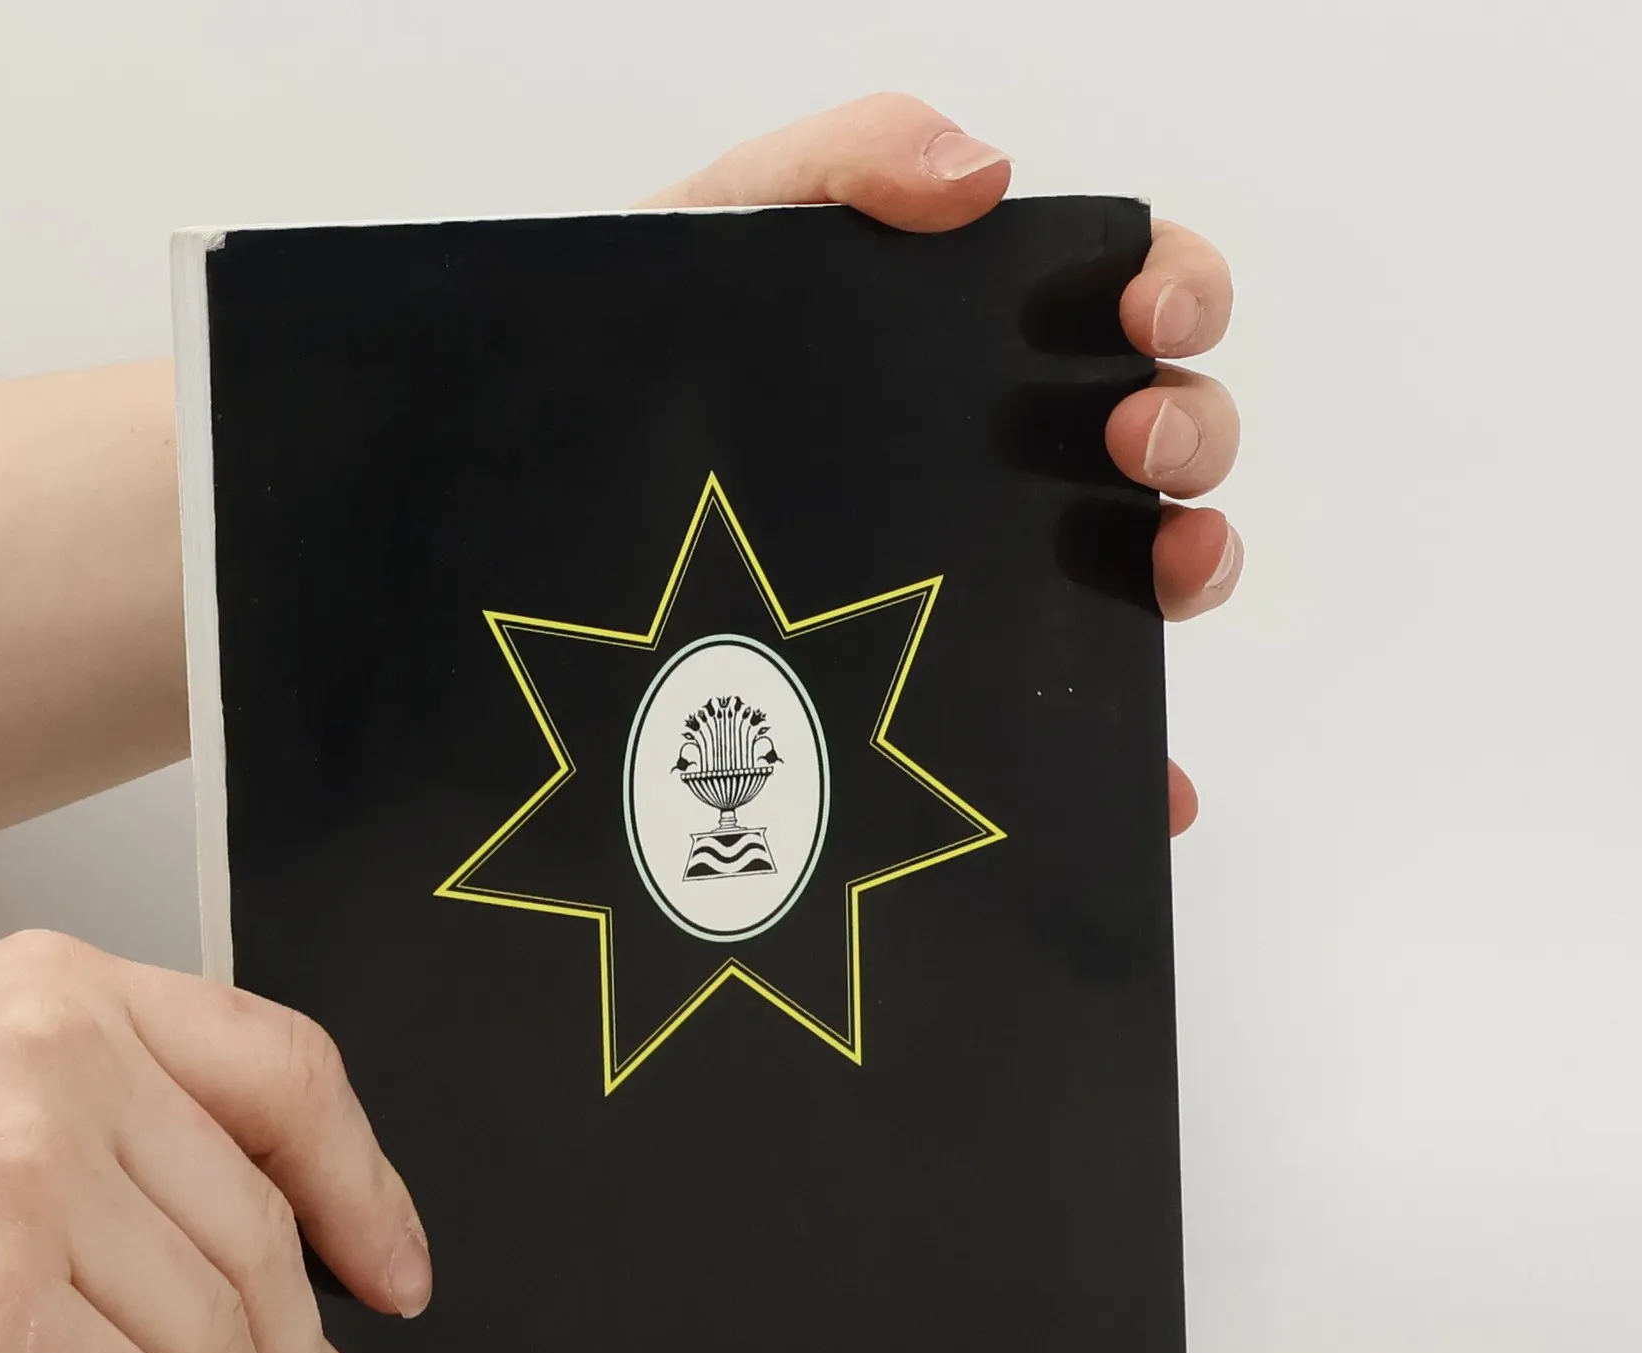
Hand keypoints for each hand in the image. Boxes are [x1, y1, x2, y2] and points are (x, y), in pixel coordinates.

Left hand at [645, 94, 1239, 837]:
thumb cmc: (639, 375)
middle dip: (1193, 430)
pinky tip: (1159, 786)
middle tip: (1134, 446)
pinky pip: (1075, 741)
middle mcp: (1009, 467)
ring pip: (1151, 575)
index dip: (1175, 293)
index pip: (1126, 300)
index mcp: (978, 351)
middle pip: (1166, 439)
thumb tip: (986, 172)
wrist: (555, 533)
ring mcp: (992, 587)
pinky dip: (1139, 768)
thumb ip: (834, 164)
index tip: (1145, 317)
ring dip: (1198, 566)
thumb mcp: (714, 236)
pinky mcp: (959, 702)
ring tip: (1167, 573)